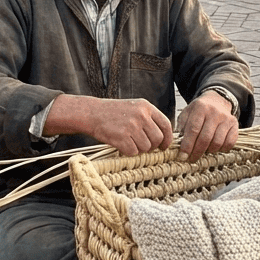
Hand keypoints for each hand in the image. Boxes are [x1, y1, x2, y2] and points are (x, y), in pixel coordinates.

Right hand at [43, 95, 172, 156]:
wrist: (92, 113)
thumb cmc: (113, 112)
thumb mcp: (134, 107)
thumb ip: (149, 119)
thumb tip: (162, 138)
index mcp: (146, 107)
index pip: (166, 125)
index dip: (168, 138)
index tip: (164, 146)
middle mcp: (141, 115)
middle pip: (157, 139)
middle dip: (152, 146)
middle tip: (143, 146)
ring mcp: (131, 126)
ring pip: (146, 147)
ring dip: (139, 149)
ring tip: (129, 142)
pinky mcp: (121, 137)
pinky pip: (133, 152)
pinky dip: (128, 152)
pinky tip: (121, 144)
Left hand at [177, 92, 237, 161]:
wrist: (217, 101)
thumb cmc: (199, 111)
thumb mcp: (187, 113)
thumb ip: (181, 127)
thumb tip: (179, 145)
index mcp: (200, 108)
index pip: (193, 130)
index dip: (187, 145)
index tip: (182, 156)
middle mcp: (214, 112)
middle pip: (205, 138)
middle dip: (197, 152)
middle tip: (191, 159)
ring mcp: (226, 118)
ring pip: (217, 142)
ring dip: (209, 151)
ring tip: (203, 151)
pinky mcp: (235, 124)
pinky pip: (229, 143)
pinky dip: (221, 149)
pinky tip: (215, 147)